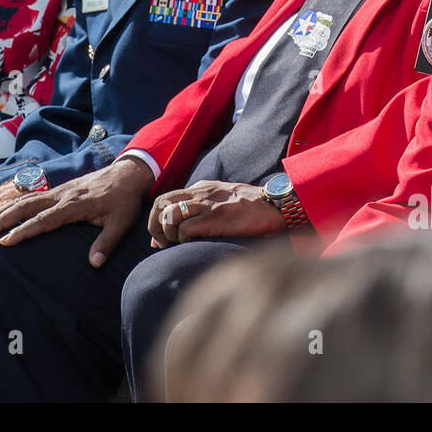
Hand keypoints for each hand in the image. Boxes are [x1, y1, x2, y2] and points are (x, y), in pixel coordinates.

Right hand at [0, 157, 154, 266]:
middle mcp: (62, 196)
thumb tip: (94, 264)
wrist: (128, 174)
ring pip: (24, 200)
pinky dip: (11, 205)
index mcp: (75, 205)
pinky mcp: (58, 190)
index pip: (44, 219)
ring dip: (1, 212)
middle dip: (1, 219)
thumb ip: (107, 242)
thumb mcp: (121, 222)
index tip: (6, 241)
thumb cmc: (124, 200)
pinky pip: (29, 197)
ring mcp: (58, 191)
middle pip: (25, 207)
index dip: (24, 231)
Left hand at [147, 180, 285, 246]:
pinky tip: (195, 243)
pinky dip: (184, 239)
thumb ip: (204, 209)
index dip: (156, 219)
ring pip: (169, 214)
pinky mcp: (216, 218)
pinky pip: (186, 229)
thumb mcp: (224, 200)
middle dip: (155, 226)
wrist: (276, 206)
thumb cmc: (252, 209)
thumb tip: (182, 231)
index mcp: (201, 188)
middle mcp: (200, 192)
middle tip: (161, 244)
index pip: (166, 198)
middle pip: (160, 203)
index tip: (159, 239)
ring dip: (168, 233)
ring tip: (178, 244)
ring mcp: (208, 204)